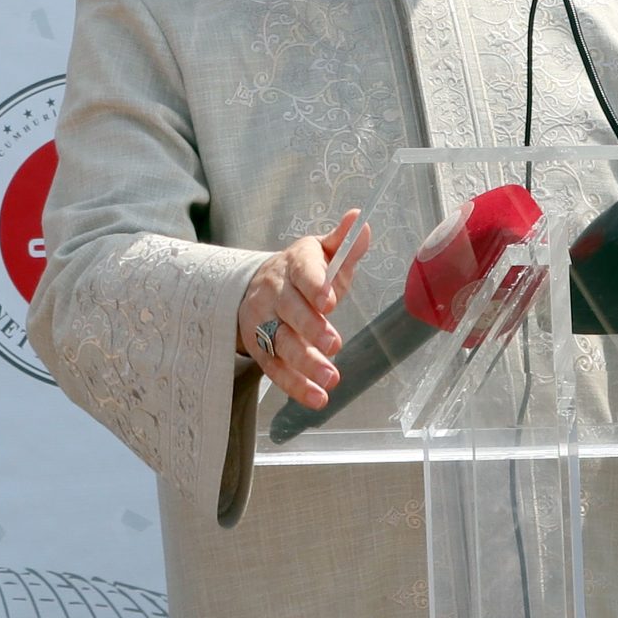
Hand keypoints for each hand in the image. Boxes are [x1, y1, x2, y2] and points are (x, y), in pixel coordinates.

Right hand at [239, 211, 373, 408]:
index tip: (329, 301)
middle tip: (333, 344)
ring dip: (304, 362)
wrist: (255, 288)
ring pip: (280, 341)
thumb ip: (345, 243)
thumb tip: (362, 219)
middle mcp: (274, 291)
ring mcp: (264, 321)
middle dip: (310, 328)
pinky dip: (295, 385)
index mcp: (294, 263)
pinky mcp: (260, 347)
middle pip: (289, 309)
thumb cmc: (303, 273)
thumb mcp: (323, 254)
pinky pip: (274, 368)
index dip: (315, 285)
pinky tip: (318, 398)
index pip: (303, 271)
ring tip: (330, 378)